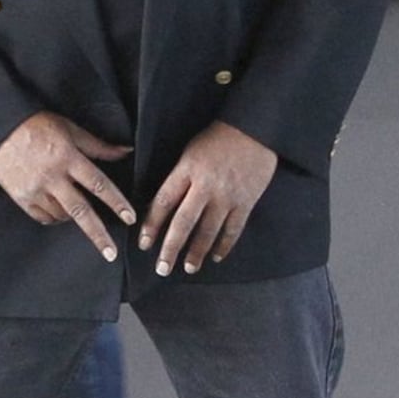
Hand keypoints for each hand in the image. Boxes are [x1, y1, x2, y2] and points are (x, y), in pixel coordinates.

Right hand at [0, 112, 135, 260]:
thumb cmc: (35, 125)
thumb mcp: (69, 129)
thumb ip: (97, 145)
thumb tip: (126, 151)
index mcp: (67, 157)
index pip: (98, 184)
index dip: (116, 202)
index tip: (130, 217)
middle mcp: (52, 177)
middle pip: (81, 210)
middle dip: (98, 234)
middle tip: (111, 253)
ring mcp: (35, 189)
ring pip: (62, 215)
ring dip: (74, 217)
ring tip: (77, 209)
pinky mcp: (21, 198)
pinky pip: (43, 217)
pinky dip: (54, 217)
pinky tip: (58, 210)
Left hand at [137, 121, 277, 276]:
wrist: (254, 129)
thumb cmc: (217, 138)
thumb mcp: (190, 152)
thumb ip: (178, 178)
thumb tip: (162, 205)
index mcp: (187, 170)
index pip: (164, 202)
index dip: (152, 224)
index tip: (144, 243)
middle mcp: (206, 186)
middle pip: (183, 223)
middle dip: (171, 248)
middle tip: (162, 268)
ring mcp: (227, 195)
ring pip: (209, 231)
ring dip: (197, 252)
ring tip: (189, 267)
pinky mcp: (246, 201)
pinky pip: (233, 229)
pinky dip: (224, 245)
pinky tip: (216, 256)